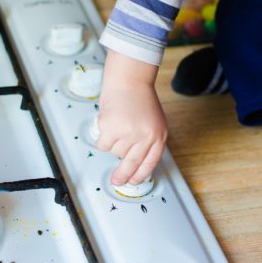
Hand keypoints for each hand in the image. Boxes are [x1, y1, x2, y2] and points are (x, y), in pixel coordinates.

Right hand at [96, 51, 167, 185]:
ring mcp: (128, 133)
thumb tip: (135, 162)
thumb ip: (148, 141)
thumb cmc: (140, 99)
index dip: (140, 174)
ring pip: (115, 152)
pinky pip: (103, 145)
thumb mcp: (154, 122)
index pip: (150, 162)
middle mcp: (145, 137)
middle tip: (116, 182)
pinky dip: (103, 138)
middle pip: (132, 164)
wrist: (129, 80)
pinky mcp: (111, 128)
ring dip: (113, 143)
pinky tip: (109, 124)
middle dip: (123, 175)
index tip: (133, 181)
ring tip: (118, 126)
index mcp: (159, 136)